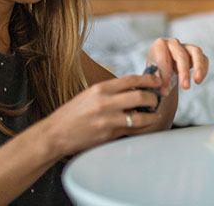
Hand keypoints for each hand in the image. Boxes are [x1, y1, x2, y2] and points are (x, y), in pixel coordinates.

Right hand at [43, 74, 167, 156]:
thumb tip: (134, 89)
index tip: (158, 81)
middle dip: (153, 98)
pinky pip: (132, 130)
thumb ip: (111, 91)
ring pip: (140, 116)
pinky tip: (143, 126)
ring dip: (152, 116)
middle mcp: (105, 102)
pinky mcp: (109, 135)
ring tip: (154, 115)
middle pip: (140, 96)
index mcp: (100, 88)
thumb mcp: (90, 94)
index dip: (149, 80)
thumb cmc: (72, 114)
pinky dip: (140, 127)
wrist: (55, 134)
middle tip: (156, 100)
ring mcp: (108, 119)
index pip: (131, 80)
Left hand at [146, 38, 208, 91]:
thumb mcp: (152, 78)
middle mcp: (173, 43)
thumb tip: (163, 88)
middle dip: (184, 72)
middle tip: (185, 87)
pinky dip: (203, 69)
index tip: (166, 88)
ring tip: (197, 80)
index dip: (165, 72)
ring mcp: (186, 47)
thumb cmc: (156, 74)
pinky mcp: (196, 53)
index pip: (163, 55)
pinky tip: (198, 81)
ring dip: (198, 67)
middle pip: (181, 54)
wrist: (162, 74)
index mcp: (159, 46)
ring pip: (196, 52)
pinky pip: (204, 58)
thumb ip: (156, 80)